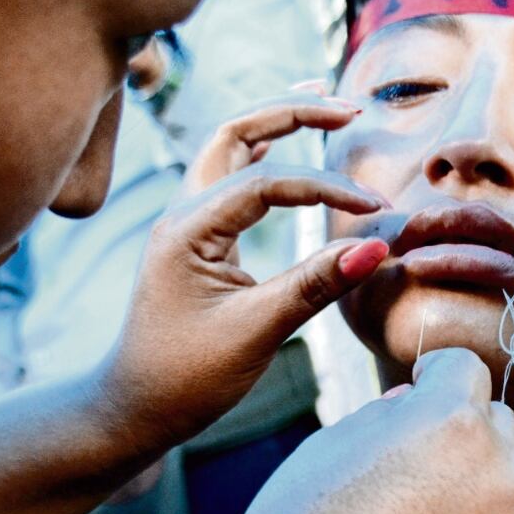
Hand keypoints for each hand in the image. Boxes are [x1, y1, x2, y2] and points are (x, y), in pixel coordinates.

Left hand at [98, 94, 388, 445]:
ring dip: (276, 124)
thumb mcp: (256, 332)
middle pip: (236, 131)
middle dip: (293, 112)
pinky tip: (286, 147)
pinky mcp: (198, 238)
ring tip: (326, 106)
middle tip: (349, 107)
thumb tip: (378, 247)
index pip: (267, 182)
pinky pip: (232, 177)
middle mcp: (182, 213)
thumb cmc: (185, 377)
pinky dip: (265, 154)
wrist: (135, 408)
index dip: (327, 188)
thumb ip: (315, 285)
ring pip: (230, 147)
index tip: (376, 208)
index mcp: (187, 230)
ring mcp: (187, 222)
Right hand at [202, 348, 513, 513]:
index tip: (420, 390)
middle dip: (461, 437)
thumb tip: (413, 400)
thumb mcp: (322, 453)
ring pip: (508, 493)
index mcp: (449, 424)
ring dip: (475, 499)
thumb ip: (381, 414)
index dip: (435, 375)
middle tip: (411, 476)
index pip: (464, 367)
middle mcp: (502, 475)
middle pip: (496, 427)